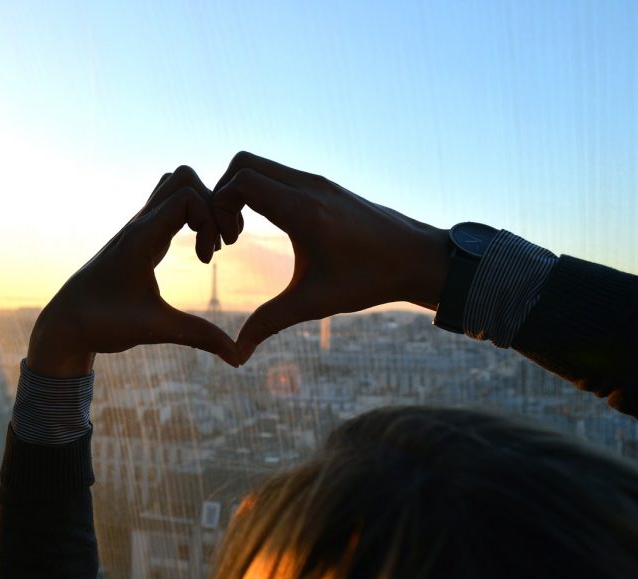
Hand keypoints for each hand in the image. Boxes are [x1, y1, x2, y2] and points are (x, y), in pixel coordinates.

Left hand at [26, 167, 239, 377]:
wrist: (65, 324)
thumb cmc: (102, 324)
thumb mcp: (154, 329)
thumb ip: (198, 336)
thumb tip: (238, 358)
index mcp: (140, 238)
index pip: (187, 196)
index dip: (210, 220)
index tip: (209, 258)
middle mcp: (138, 225)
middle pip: (182, 178)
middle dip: (211, 204)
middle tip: (218, 244)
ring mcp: (138, 229)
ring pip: (174, 187)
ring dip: (200, 207)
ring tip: (208, 246)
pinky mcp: (139, 239)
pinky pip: (169, 207)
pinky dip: (191, 218)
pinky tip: (197, 253)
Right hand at [211, 151, 450, 362]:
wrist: (418, 259)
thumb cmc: (369, 280)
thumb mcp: (315, 303)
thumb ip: (269, 323)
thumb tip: (237, 355)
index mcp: (304, 210)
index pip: (242, 180)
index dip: (219, 206)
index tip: (226, 243)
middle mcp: (309, 187)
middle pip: (244, 163)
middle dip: (222, 194)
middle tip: (226, 235)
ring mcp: (317, 182)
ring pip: (260, 166)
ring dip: (239, 193)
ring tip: (240, 234)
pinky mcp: (323, 185)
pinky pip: (277, 174)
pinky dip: (259, 192)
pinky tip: (266, 228)